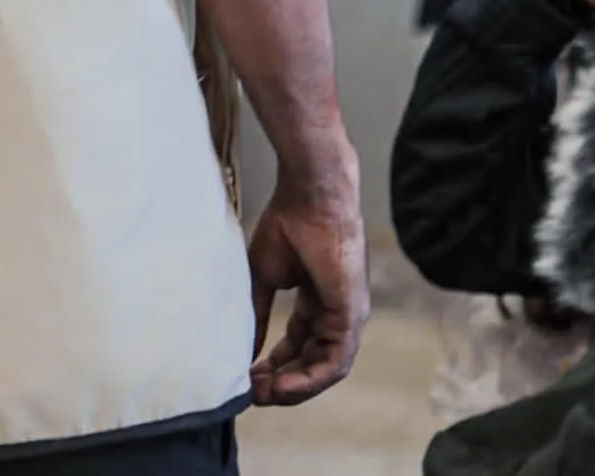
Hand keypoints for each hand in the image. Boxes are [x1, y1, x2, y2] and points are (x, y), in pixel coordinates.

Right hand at [246, 179, 366, 406]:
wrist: (309, 198)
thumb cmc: (287, 225)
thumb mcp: (263, 276)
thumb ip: (257, 311)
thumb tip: (242, 345)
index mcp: (316, 302)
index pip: (298, 345)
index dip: (273, 364)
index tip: (246, 377)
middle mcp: (336, 314)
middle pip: (312, 362)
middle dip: (281, 381)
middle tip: (252, 394)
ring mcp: (347, 317)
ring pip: (326, 369)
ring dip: (295, 387)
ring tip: (264, 395)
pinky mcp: (351, 316)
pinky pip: (335, 361)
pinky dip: (310, 378)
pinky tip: (282, 385)